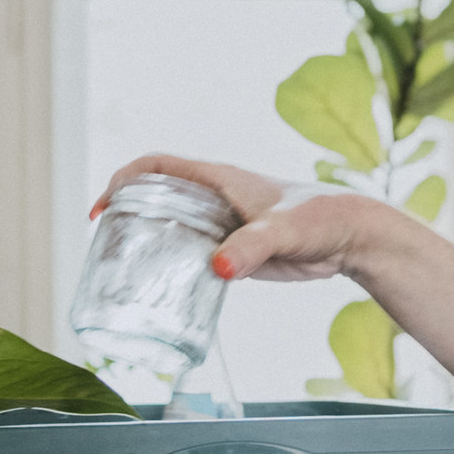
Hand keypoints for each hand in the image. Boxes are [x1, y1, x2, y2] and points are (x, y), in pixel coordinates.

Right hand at [94, 154, 400, 284]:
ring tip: (120, 268)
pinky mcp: (233, 251)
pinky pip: (191, 253)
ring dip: (145, 240)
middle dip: (125, 212)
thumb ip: (251, 248)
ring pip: (171, 226)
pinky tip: (160, 288)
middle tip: (103, 243)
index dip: (124, 179)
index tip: (104, 207)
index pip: (156, 166)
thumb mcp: (283, 231)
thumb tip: (216, 268)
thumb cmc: (320, 219)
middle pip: (155, 195)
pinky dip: (171, 265)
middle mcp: (214, 198)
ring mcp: (222, 225)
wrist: (350, 237)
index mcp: (218, 179)